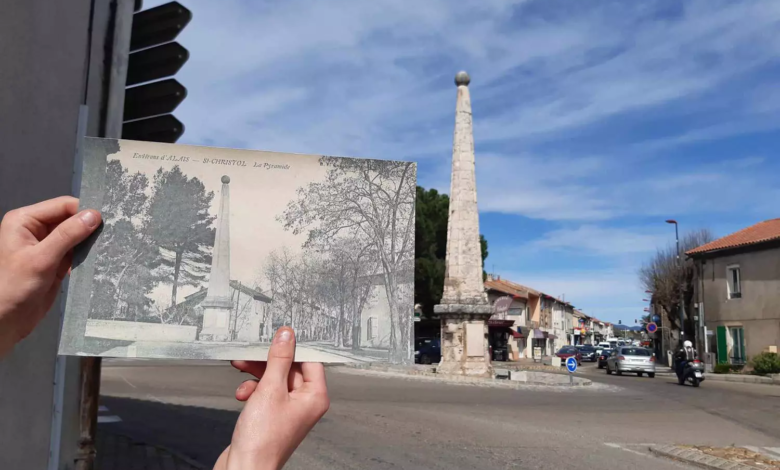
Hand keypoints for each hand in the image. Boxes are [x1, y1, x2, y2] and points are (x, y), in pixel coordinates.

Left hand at [0, 196, 101, 356]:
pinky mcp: (55, 262)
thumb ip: (67, 235)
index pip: (62, 206)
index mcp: (25, 221)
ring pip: (75, 235)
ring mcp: (46, 246)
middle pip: (70, 219)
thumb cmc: (15, 287)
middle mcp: (35, 229)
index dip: (83, 211)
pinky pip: (76, 251)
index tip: (107, 221)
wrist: (6, 321)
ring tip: (111, 244)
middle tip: (114, 232)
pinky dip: (88, 254)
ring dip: (90, 241)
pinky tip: (102, 256)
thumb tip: (94, 215)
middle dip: (89, 226)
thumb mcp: (41, 259)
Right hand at [214, 327, 329, 469]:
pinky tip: (242, 395)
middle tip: (250, 353)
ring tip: (240, 370)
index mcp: (315, 396)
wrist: (244, 468)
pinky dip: (253, 390)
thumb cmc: (262, 439)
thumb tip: (287, 335)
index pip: (310, 360)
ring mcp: (289, 410)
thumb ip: (279, 359)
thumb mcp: (270, 389)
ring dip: (256, 376)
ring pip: (274, 380)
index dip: (294, 348)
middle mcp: (305, 403)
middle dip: (267, 362)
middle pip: (290, 369)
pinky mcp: (272, 416)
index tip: (279, 335)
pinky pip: (265, 393)